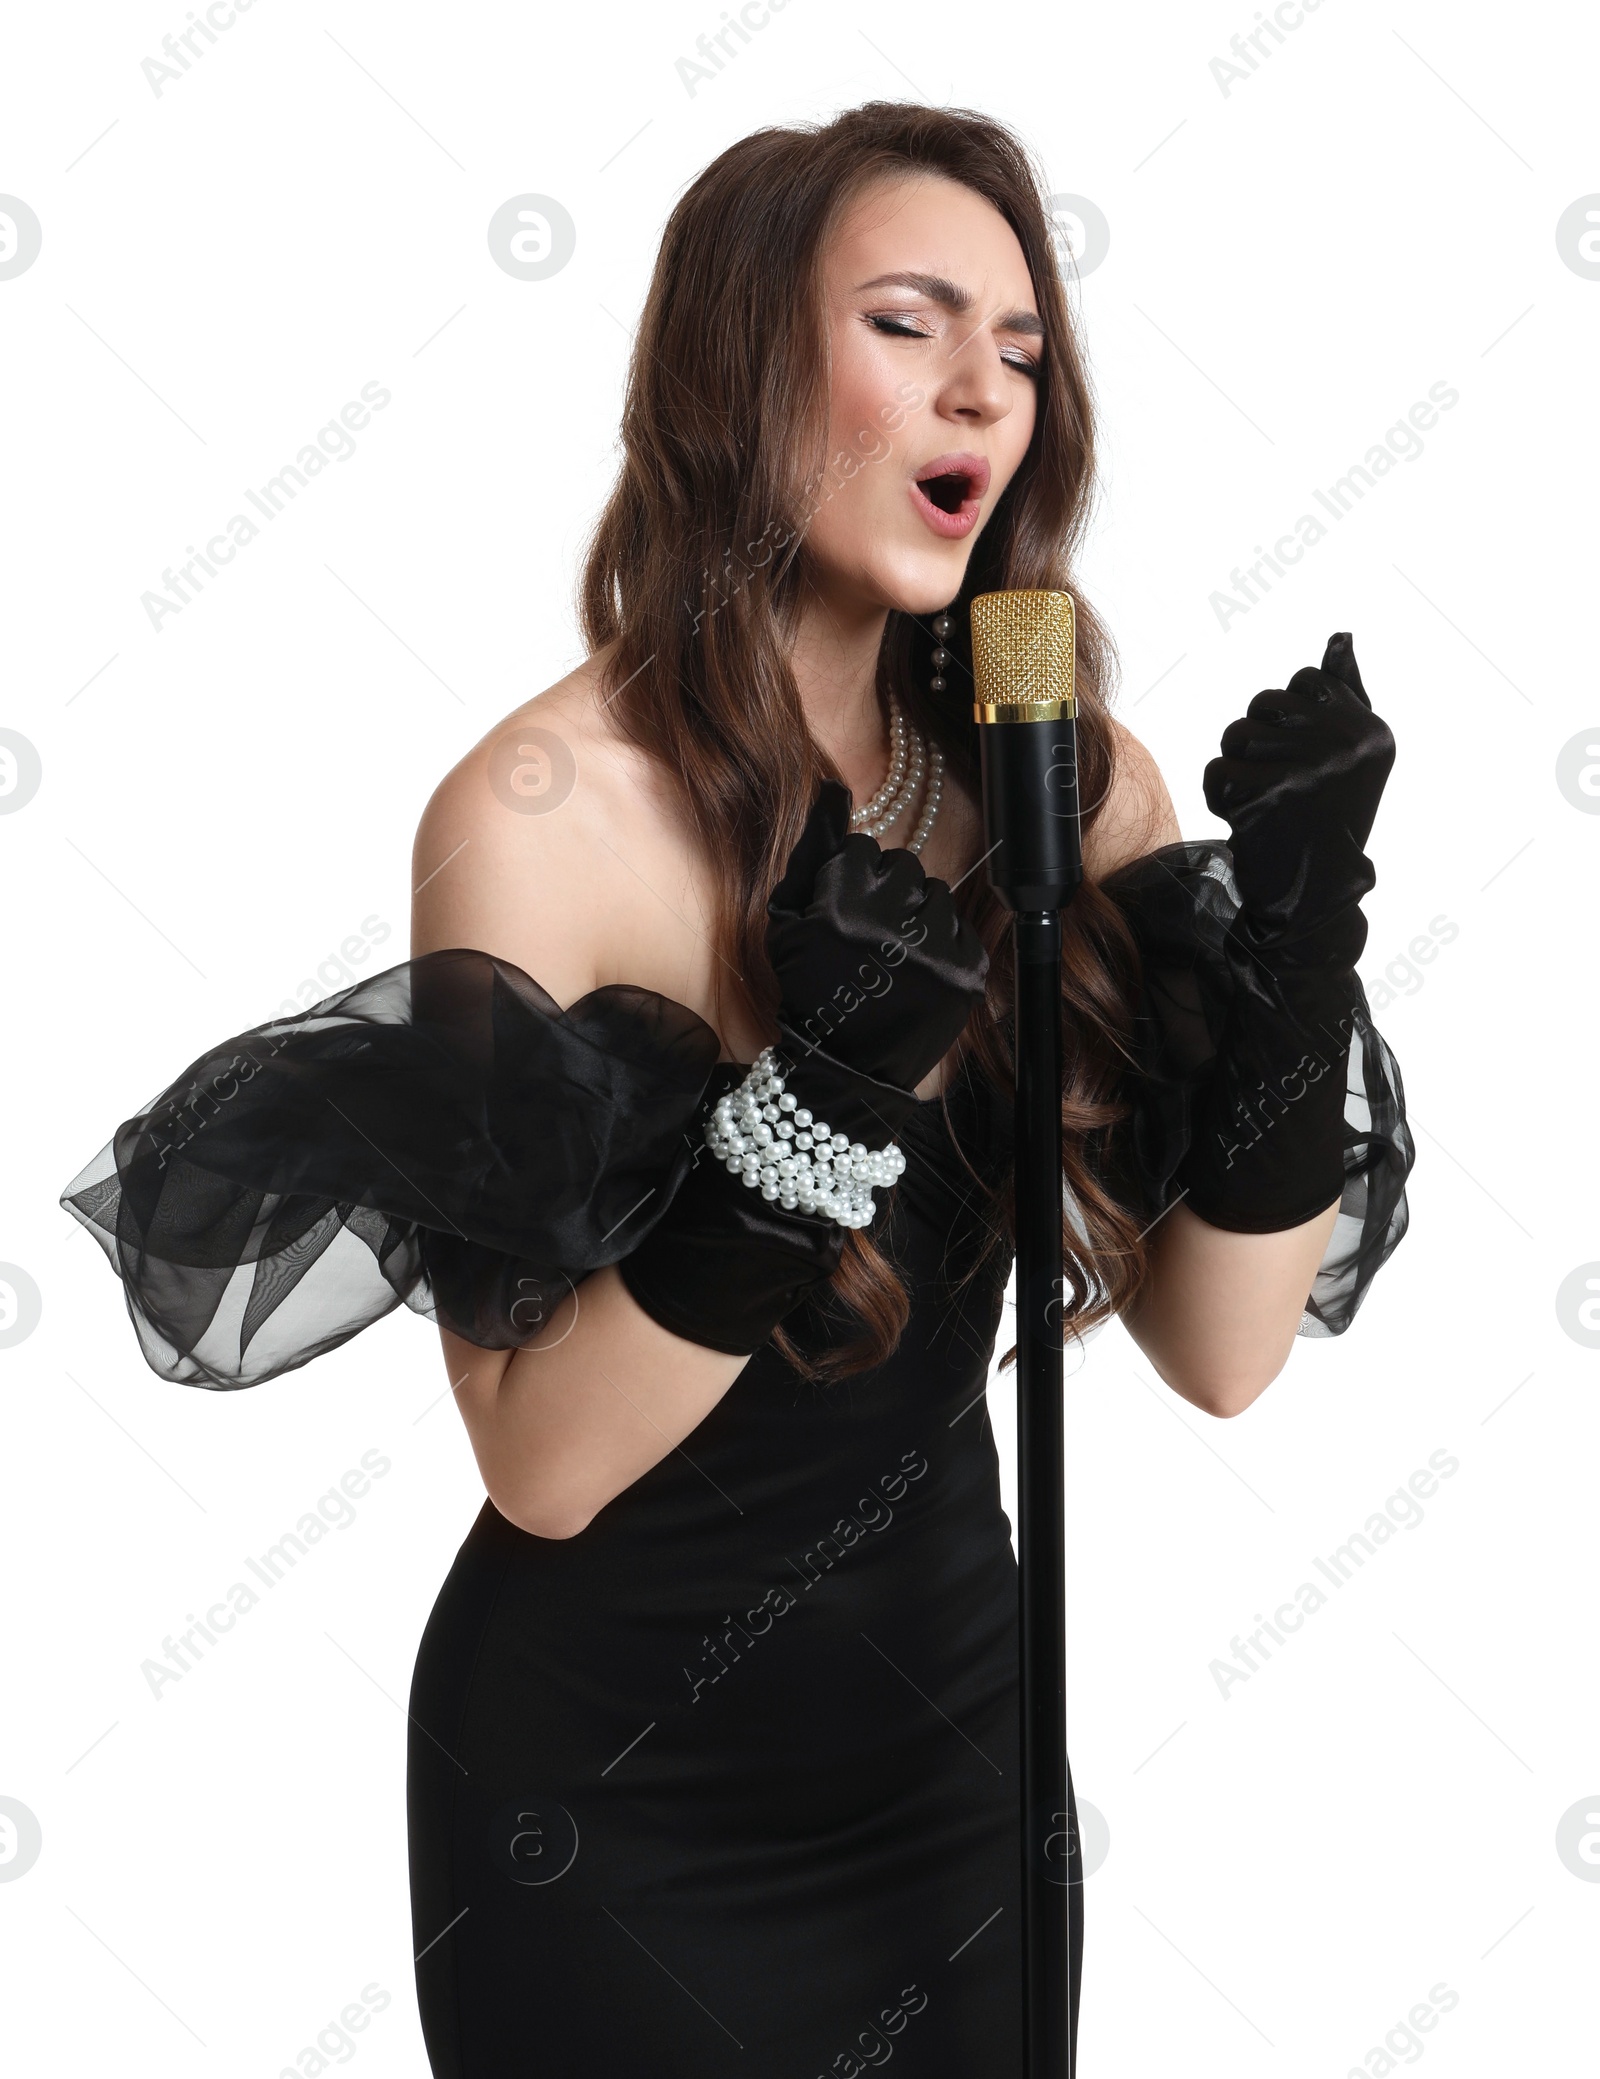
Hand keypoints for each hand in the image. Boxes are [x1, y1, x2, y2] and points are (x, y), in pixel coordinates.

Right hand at [765, 778, 988, 1092]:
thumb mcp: (788, 920)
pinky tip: (918, 973)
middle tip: (873, 935)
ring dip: (919, 918)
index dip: (853, 878)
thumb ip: (810, 850)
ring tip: (896, 955)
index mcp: (841, 907)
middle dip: (889, 893)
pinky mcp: (966, 975)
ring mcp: (933, 951)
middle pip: (905, 866)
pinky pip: (964, 930)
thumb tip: (834, 788)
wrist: (845, 1064)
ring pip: (939, 895)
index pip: (864, 849)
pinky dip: (944, 947)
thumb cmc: (809, 986)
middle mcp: (889, 925)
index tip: (846, 913)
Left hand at [1202, 632, 1394, 967]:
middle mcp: (1345, 746)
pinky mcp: (1266, 799)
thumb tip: (1340, 637)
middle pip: (1263, 703)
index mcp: (1370, 730)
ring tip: (1263, 800)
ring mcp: (1306, 772)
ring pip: (1235, 735)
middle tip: (1278, 784)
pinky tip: (1246, 820)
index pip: (1303, 680)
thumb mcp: (1352, 757)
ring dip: (1236, 768)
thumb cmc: (1327, 820)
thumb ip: (1345, 695)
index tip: (1301, 757)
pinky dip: (1219, 798)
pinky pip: (1216, 772)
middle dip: (1256, 740)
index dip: (1287, 717)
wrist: (1315, 898)